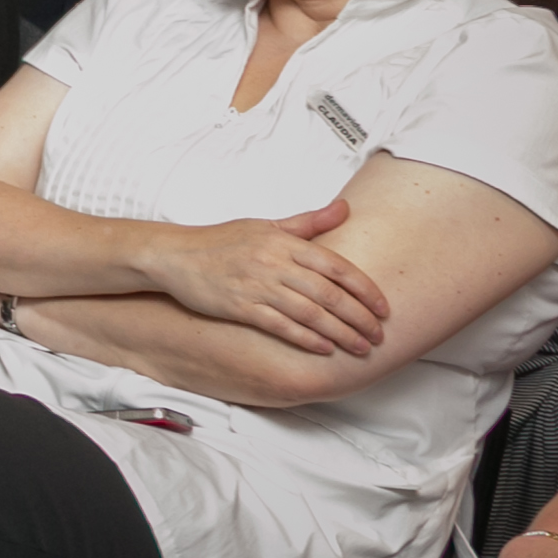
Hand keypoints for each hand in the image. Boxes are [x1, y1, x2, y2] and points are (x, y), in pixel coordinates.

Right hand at [146, 200, 390, 356]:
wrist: (174, 255)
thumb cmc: (220, 241)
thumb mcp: (265, 225)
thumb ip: (308, 223)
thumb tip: (344, 208)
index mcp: (283, 242)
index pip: (336, 265)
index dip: (364, 289)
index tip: (383, 307)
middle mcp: (273, 263)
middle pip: (328, 293)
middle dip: (359, 317)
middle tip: (379, 334)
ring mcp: (256, 285)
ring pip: (309, 312)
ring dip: (340, 332)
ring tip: (361, 347)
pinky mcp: (239, 306)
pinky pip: (280, 325)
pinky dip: (305, 338)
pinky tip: (324, 349)